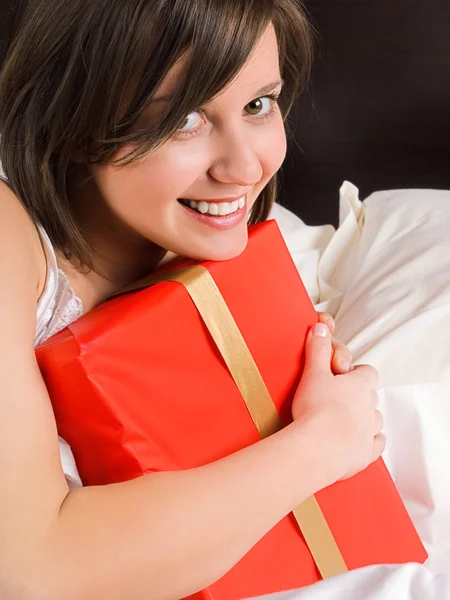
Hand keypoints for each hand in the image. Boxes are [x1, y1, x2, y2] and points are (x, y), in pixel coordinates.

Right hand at [292, 321, 384, 483]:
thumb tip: (321, 327)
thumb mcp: (313, 372)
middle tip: (335, 397)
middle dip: (357, 395)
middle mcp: (371, 407)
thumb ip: (318, 348)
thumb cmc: (315, 409)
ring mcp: (370, 431)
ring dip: (362, 418)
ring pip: (374, 419)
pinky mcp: (366, 453)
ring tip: (341, 419)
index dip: (355, 372)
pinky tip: (355, 441)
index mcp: (361, 384)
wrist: (317, 448)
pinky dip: (367, 441)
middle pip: (371, 395)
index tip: (340, 375)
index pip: (367, 372)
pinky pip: (375, 444)